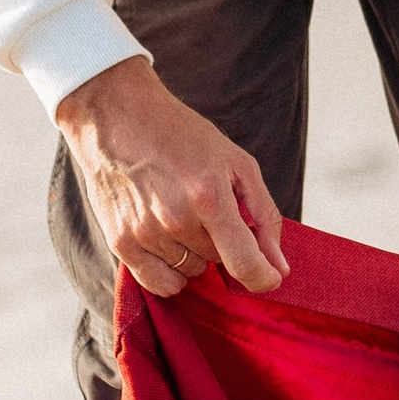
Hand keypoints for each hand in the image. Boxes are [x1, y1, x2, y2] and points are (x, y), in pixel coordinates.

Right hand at [56, 55, 286, 298]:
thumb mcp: (237, 162)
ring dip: (194, 253)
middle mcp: (176, 220)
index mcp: (210, 196)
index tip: (270, 278)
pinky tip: (169, 243)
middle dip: (221, 242)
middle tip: (206, 208)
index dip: (263, 278)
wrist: (119, 115)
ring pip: (189, 271)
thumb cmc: (182, 135)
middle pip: (217, 262)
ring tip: (179, 213)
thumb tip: (279, 265)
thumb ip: (264, 215)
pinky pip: (158, 284)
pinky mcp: (120, 242)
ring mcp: (145, 233)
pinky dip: (171, 272)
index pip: (244, 262)